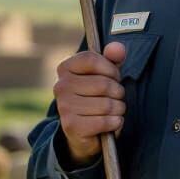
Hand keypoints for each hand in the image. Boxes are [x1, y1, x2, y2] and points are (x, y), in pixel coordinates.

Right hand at [53, 42, 126, 162]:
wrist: (83, 130)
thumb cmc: (96, 96)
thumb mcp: (105, 73)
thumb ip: (113, 57)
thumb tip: (118, 48)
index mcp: (65, 68)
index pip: (91, 59)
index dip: (110, 68)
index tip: (115, 76)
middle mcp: (61, 86)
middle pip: (103, 84)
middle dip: (118, 92)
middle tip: (116, 97)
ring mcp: (64, 107)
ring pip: (106, 104)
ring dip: (118, 109)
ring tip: (114, 110)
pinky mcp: (72, 126)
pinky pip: (104, 121)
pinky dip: (115, 123)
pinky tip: (111, 122)